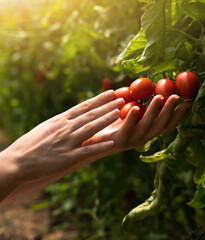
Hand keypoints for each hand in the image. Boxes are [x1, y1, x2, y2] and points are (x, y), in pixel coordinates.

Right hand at [1, 90, 123, 182]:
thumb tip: (75, 115)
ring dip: (105, 120)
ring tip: (118, 113)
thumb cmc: (31, 145)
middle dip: (107, 106)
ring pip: (90, 128)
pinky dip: (99, 146)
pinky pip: (86, 150)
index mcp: (60, 120)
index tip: (111, 92)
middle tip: (122, 99)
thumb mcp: (47, 127)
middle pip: (90, 115)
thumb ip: (63, 121)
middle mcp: (64, 128)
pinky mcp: (67, 158)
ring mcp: (66, 142)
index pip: (83, 107)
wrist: (16, 162)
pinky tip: (111, 143)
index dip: (99, 99)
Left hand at [82, 94, 191, 151]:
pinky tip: (135, 107)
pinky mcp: (119, 141)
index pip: (168, 123)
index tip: (188, 102)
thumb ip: (134, 99)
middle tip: (177, 97)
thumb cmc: (107, 122)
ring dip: (154, 112)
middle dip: (171, 111)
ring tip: (160, 97)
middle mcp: (143, 137)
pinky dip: (132, 118)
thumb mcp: (124, 109)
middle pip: (161, 125)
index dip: (179, 114)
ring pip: (147, 126)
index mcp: (147, 130)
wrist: (88, 140)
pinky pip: (128, 129)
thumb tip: (145, 83)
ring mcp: (132, 140)